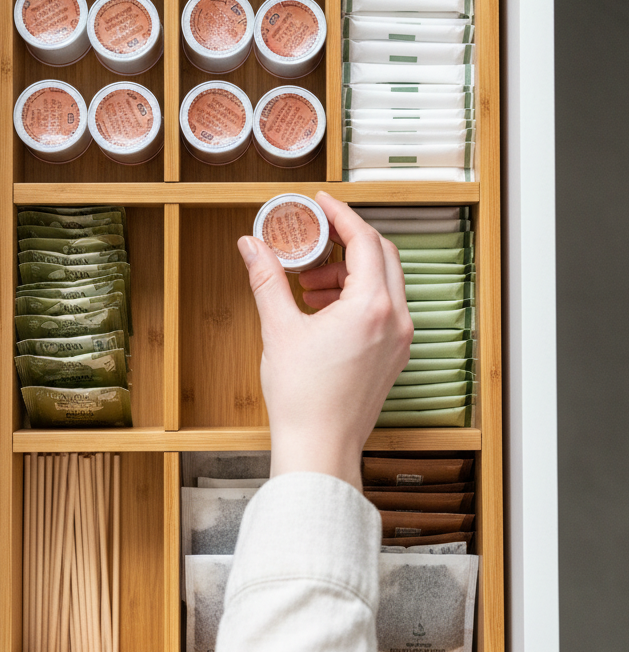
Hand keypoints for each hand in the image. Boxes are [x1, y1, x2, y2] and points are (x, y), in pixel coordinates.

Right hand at [237, 191, 412, 489]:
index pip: (364, 240)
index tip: (322, 203)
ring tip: (309, 286)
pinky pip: (383, 309)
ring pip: (384, 283)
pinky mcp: (394, 356)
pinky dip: (356, 297)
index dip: (341, 215)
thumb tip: (251, 246)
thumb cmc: (303, 398)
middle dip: (346, 242)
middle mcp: (396, 320)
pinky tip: (322, 310)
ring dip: (349, 272)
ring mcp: (399, 340)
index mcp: (372, 307)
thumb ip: (267, 278)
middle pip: (382, 256)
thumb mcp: (278, 328)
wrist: (319, 448)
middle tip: (315, 239)